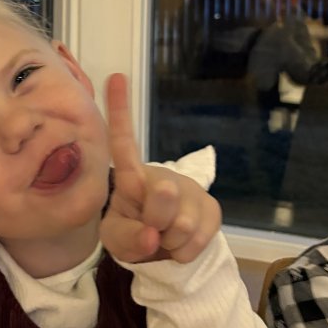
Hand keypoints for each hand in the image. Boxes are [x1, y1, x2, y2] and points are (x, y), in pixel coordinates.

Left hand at [99, 73, 220, 263]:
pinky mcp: (211, 208)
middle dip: (155, 222)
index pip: (123, 142)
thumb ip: (127, 238)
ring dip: (170, 242)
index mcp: (130, 176)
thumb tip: (154, 234)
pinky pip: (199, 239)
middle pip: (161, 196)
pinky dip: (185, 251)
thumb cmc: (134, 233)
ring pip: (182, 225)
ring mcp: (188, 190)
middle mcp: (160, 175)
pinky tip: (180, 242)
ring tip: (164, 236)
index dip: (120, 111)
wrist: (166, 249)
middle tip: (150, 229)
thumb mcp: (117, 240)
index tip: (116, 76)